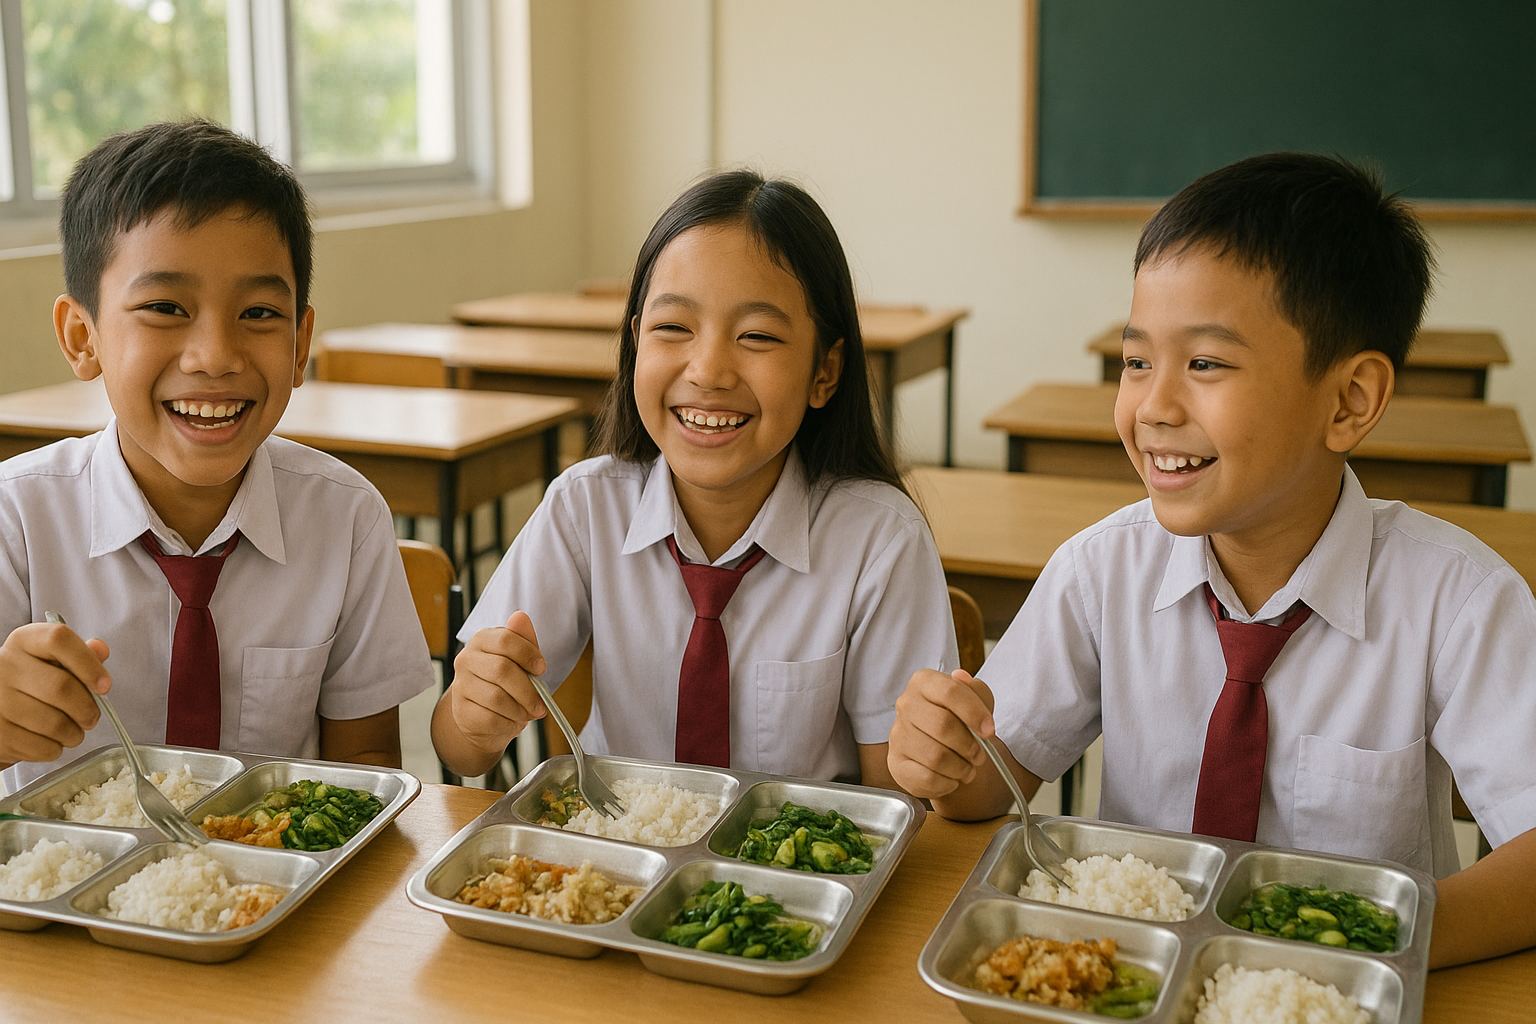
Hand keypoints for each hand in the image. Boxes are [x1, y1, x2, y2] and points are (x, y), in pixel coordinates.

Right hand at [0, 622, 110, 766]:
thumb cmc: (31, 683)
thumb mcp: (52, 661)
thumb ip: (79, 655)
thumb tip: (100, 650)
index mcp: (24, 642)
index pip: (59, 639)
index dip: (89, 663)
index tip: (104, 685)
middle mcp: (5, 665)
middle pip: (62, 687)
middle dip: (87, 709)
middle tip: (91, 717)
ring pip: (55, 723)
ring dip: (74, 733)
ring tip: (72, 731)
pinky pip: (41, 747)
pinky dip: (55, 748)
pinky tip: (50, 740)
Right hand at [445, 611, 548, 756]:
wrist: (481, 714)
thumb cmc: (505, 682)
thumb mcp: (519, 660)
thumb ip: (524, 640)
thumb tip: (520, 617)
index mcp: (482, 640)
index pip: (505, 640)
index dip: (528, 654)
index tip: (541, 669)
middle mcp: (466, 659)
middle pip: (502, 670)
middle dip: (528, 690)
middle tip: (541, 704)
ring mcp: (460, 686)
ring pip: (497, 698)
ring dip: (520, 709)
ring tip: (527, 712)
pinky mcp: (461, 711)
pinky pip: (491, 719)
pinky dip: (509, 723)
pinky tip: (511, 720)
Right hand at [888, 668, 995, 799]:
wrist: (941, 744)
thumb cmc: (959, 719)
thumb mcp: (975, 699)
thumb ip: (976, 690)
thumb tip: (963, 679)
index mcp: (924, 682)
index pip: (950, 691)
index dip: (974, 713)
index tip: (989, 730)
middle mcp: (906, 705)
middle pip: (942, 726)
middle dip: (969, 745)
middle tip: (979, 754)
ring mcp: (898, 735)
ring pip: (935, 757)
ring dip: (960, 768)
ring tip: (967, 767)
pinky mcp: (896, 763)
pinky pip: (927, 778)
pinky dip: (947, 782)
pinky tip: (951, 777)